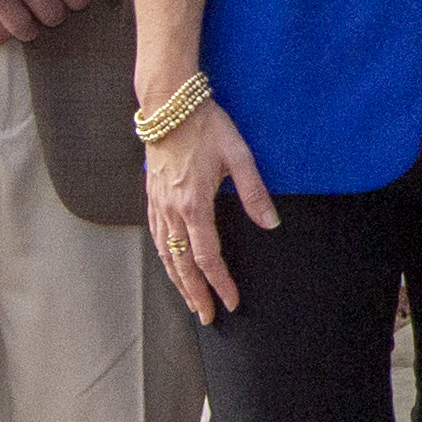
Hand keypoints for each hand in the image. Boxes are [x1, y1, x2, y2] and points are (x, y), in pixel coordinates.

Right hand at [143, 97, 277, 323]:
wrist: (169, 104)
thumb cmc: (207, 127)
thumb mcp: (239, 156)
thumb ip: (254, 193)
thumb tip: (271, 224)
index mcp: (194, 204)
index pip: (208, 257)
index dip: (220, 283)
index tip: (231, 302)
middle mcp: (172, 210)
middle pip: (182, 264)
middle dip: (195, 294)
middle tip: (206, 317)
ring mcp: (158, 204)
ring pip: (166, 254)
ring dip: (177, 281)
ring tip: (189, 300)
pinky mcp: (151, 195)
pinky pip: (156, 236)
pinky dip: (165, 257)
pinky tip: (171, 264)